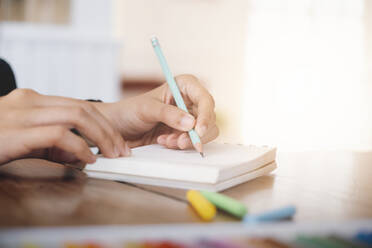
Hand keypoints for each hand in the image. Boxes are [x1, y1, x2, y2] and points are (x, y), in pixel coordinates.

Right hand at [0, 89, 129, 164]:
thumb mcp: (25, 139)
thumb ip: (52, 142)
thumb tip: (81, 153)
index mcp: (31, 100)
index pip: (79, 104)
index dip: (103, 123)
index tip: (116, 140)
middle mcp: (28, 101)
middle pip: (83, 108)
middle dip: (108, 129)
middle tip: (121, 149)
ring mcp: (21, 114)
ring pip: (77, 116)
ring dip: (101, 137)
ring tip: (111, 154)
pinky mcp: (16, 132)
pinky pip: (59, 135)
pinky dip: (80, 147)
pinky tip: (87, 159)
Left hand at [96, 74, 218, 148]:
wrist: (119, 128)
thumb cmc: (130, 110)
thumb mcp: (147, 109)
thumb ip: (169, 114)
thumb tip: (191, 123)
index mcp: (184, 86)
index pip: (205, 99)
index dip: (205, 115)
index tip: (198, 130)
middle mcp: (190, 101)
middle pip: (209, 118)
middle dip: (195, 133)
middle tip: (180, 142)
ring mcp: (188, 118)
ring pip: (203, 133)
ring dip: (187, 140)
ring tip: (166, 141)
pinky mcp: (184, 133)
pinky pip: (192, 142)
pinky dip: (180, 145)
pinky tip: (164, 141)